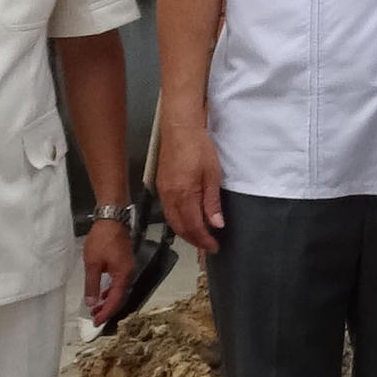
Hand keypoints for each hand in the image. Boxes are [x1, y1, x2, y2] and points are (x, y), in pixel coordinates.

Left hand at [80, 218, 137, 326]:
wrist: (112, 218)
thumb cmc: (102, 239)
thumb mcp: (92, 264)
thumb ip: (92, 285)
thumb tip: (92, 303)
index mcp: (123, 275)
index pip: (115, 300)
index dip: (106, 313)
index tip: (96, 322)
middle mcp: (129, 273)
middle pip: (120, 297)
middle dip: (108, 309)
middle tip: (95, 318)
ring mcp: (128, 267)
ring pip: (119, 290)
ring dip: (108, 300)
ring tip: (96, 308)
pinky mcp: (124, 262)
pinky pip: (119, 282)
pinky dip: (111, 290)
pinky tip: (103, 292)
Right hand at [158, 114, 224, 252]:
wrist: (180, 129)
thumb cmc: (199, 148)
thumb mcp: (212, 175)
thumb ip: (212, 202)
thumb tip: (216, 224)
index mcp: (184, 195)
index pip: (193, 226)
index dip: (204, 240)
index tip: (214, 247)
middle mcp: (170, 197)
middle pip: (180, 228)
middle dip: (194, 240)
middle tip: (207, 246)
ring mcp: (163, 192)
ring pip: (172, 221)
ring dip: (185, 232)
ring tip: (199, 237)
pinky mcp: (161, 186)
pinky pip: (168, 211)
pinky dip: (178, 221)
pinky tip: (187, 220)